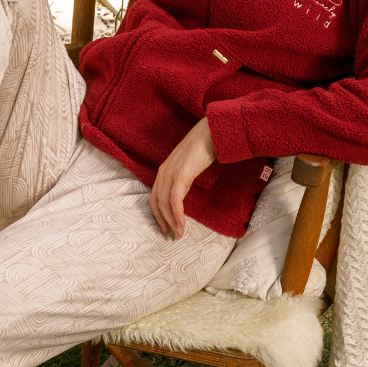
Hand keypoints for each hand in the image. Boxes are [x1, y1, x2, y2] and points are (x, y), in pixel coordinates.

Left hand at [149, 117, 216, 238]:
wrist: (212, 132)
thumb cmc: (204, 147)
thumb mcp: (190, 165)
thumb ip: (184, 177)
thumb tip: (185, 189)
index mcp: (164, 169)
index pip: (155, 196)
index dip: (158, 213)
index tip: (165, 226)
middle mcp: (164, 172)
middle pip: (156, 202)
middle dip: (163, 221)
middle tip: (171, 235)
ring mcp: (171, 173)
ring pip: (164, 203)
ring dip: (172, 221)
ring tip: (179, 234)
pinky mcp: (181, 175)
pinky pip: (175, 200)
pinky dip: (177, 214)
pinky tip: (182, 224)